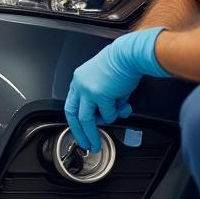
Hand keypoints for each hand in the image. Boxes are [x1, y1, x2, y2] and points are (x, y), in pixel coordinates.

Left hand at [64, 27, 168, 151]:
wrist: (128, 54)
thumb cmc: (121, 64)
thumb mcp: (105, 80)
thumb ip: (104, 98)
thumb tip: (110, 114)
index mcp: (79, 79)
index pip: (71, 104)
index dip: (75, 120)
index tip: (79, 130)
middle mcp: (80, 85)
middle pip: (73, 115)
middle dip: (78, 133)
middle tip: (85, 144)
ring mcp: (88, 91)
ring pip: (86, 120)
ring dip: (92, 134)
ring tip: (97, 143)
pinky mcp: (100, 95)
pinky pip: (107, 114)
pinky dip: (115, 114)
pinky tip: (122, 106)